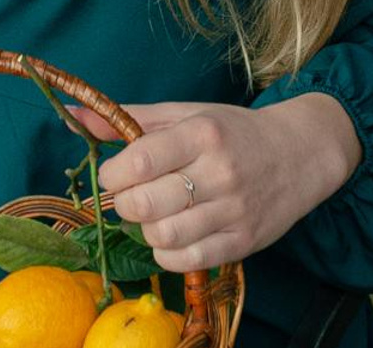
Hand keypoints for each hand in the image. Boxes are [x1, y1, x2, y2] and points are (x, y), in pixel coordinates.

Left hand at [61, 95, 356, 275]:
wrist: (298, 154)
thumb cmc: (232, 130)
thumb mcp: (184, 113)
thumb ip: (129, 118)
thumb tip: (73, 114)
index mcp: (202, 133)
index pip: (141, 158)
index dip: (113, 172)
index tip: (111, 174)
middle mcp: (219, 172)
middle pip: (147, 203)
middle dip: (123, 204)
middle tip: (127, 196)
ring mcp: (233, 211)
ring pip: (164, 237)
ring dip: (144, 230)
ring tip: (150, 214)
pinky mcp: (244, 242)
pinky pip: (189, 260)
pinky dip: (166, 254)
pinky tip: (169, 235)